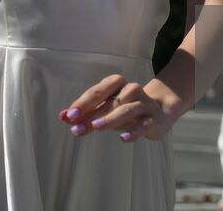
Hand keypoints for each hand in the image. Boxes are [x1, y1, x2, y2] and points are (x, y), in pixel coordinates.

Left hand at [59, 74, 174, 143]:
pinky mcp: (153, 119)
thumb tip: (63, 117)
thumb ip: (85, 114)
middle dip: (92, 112)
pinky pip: (144, 124)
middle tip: (76, 125)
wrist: (159, 113)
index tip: (69, 116)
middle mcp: (131, 90)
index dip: (82, 103)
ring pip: (127, 109)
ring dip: (110, 118)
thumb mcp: (106, 110)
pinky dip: (134, 131)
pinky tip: (124, 138)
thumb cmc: (125, 110)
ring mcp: (144, 104)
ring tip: (96, 127)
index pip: (97, 91)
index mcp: (117, 84)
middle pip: (110, 100)